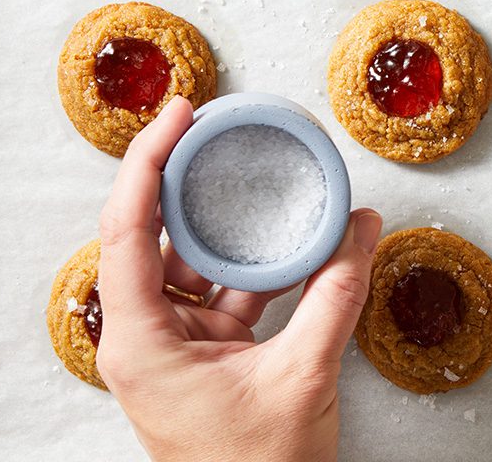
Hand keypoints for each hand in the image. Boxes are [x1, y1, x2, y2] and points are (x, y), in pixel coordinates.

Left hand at [96, 96, 382, 461]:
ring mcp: (177, 344)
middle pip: (153, 236)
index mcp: (142, 344)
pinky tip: (289, 238)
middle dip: (185, 180)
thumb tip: (362, 226)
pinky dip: (258, 263)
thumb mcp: (305, 374)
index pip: (128, 231)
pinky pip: (228, 288)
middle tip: (212, 127)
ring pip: (194, 260)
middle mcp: (147, 338)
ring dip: (226, 223)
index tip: (179, 117)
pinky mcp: (209, 351)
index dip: (148, 164)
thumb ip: (337, 294)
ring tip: (251, 174)